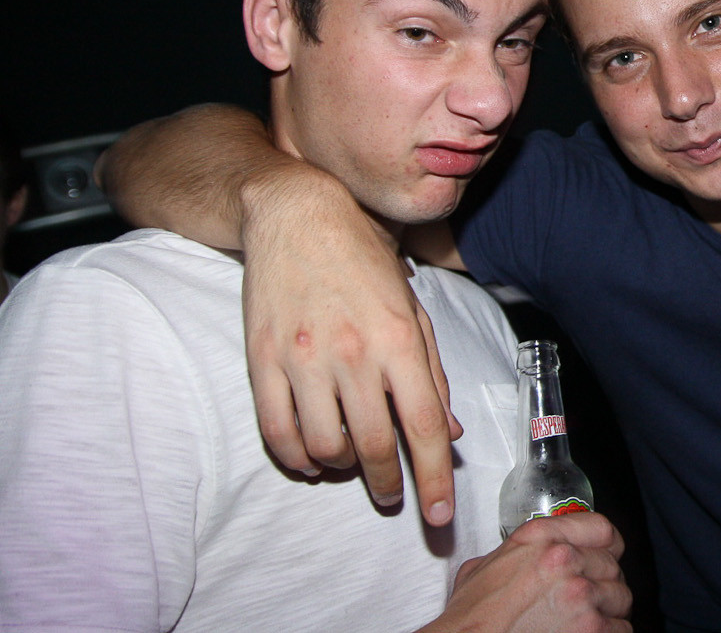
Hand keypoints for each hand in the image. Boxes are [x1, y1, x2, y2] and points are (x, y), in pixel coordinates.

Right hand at [240, 163, 461, 524]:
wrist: (298, 215)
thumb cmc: (365, 259)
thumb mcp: (413, 309)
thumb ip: (433, 371)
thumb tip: (448, 431)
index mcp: (400, 338)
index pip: (426, 426)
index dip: (436, 478)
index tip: (439, 515)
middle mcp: (354, 352)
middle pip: (376, 446)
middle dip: (389, 484)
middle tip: (392, 495)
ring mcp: (304, 357)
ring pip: (326, 447)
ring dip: (343, 468)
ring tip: (352, 461)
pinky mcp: (263, 359)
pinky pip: (277, 431)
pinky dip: (297, 457)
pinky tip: (313, 455)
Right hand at [423, 514, 631, 632]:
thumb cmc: (471, 619)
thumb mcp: (484, 568)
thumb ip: (517, 554)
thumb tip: (528, 556)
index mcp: (541, 539)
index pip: (601, 529)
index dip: (608, 546)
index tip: (607, 555)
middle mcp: (565, 561)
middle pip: (612, 567)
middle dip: (603, 584)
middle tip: (589, 599)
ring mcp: (581, 596)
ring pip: (621, 598)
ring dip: (608, 611)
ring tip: (587, 621)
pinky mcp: (591, 629)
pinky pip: (620, 629)